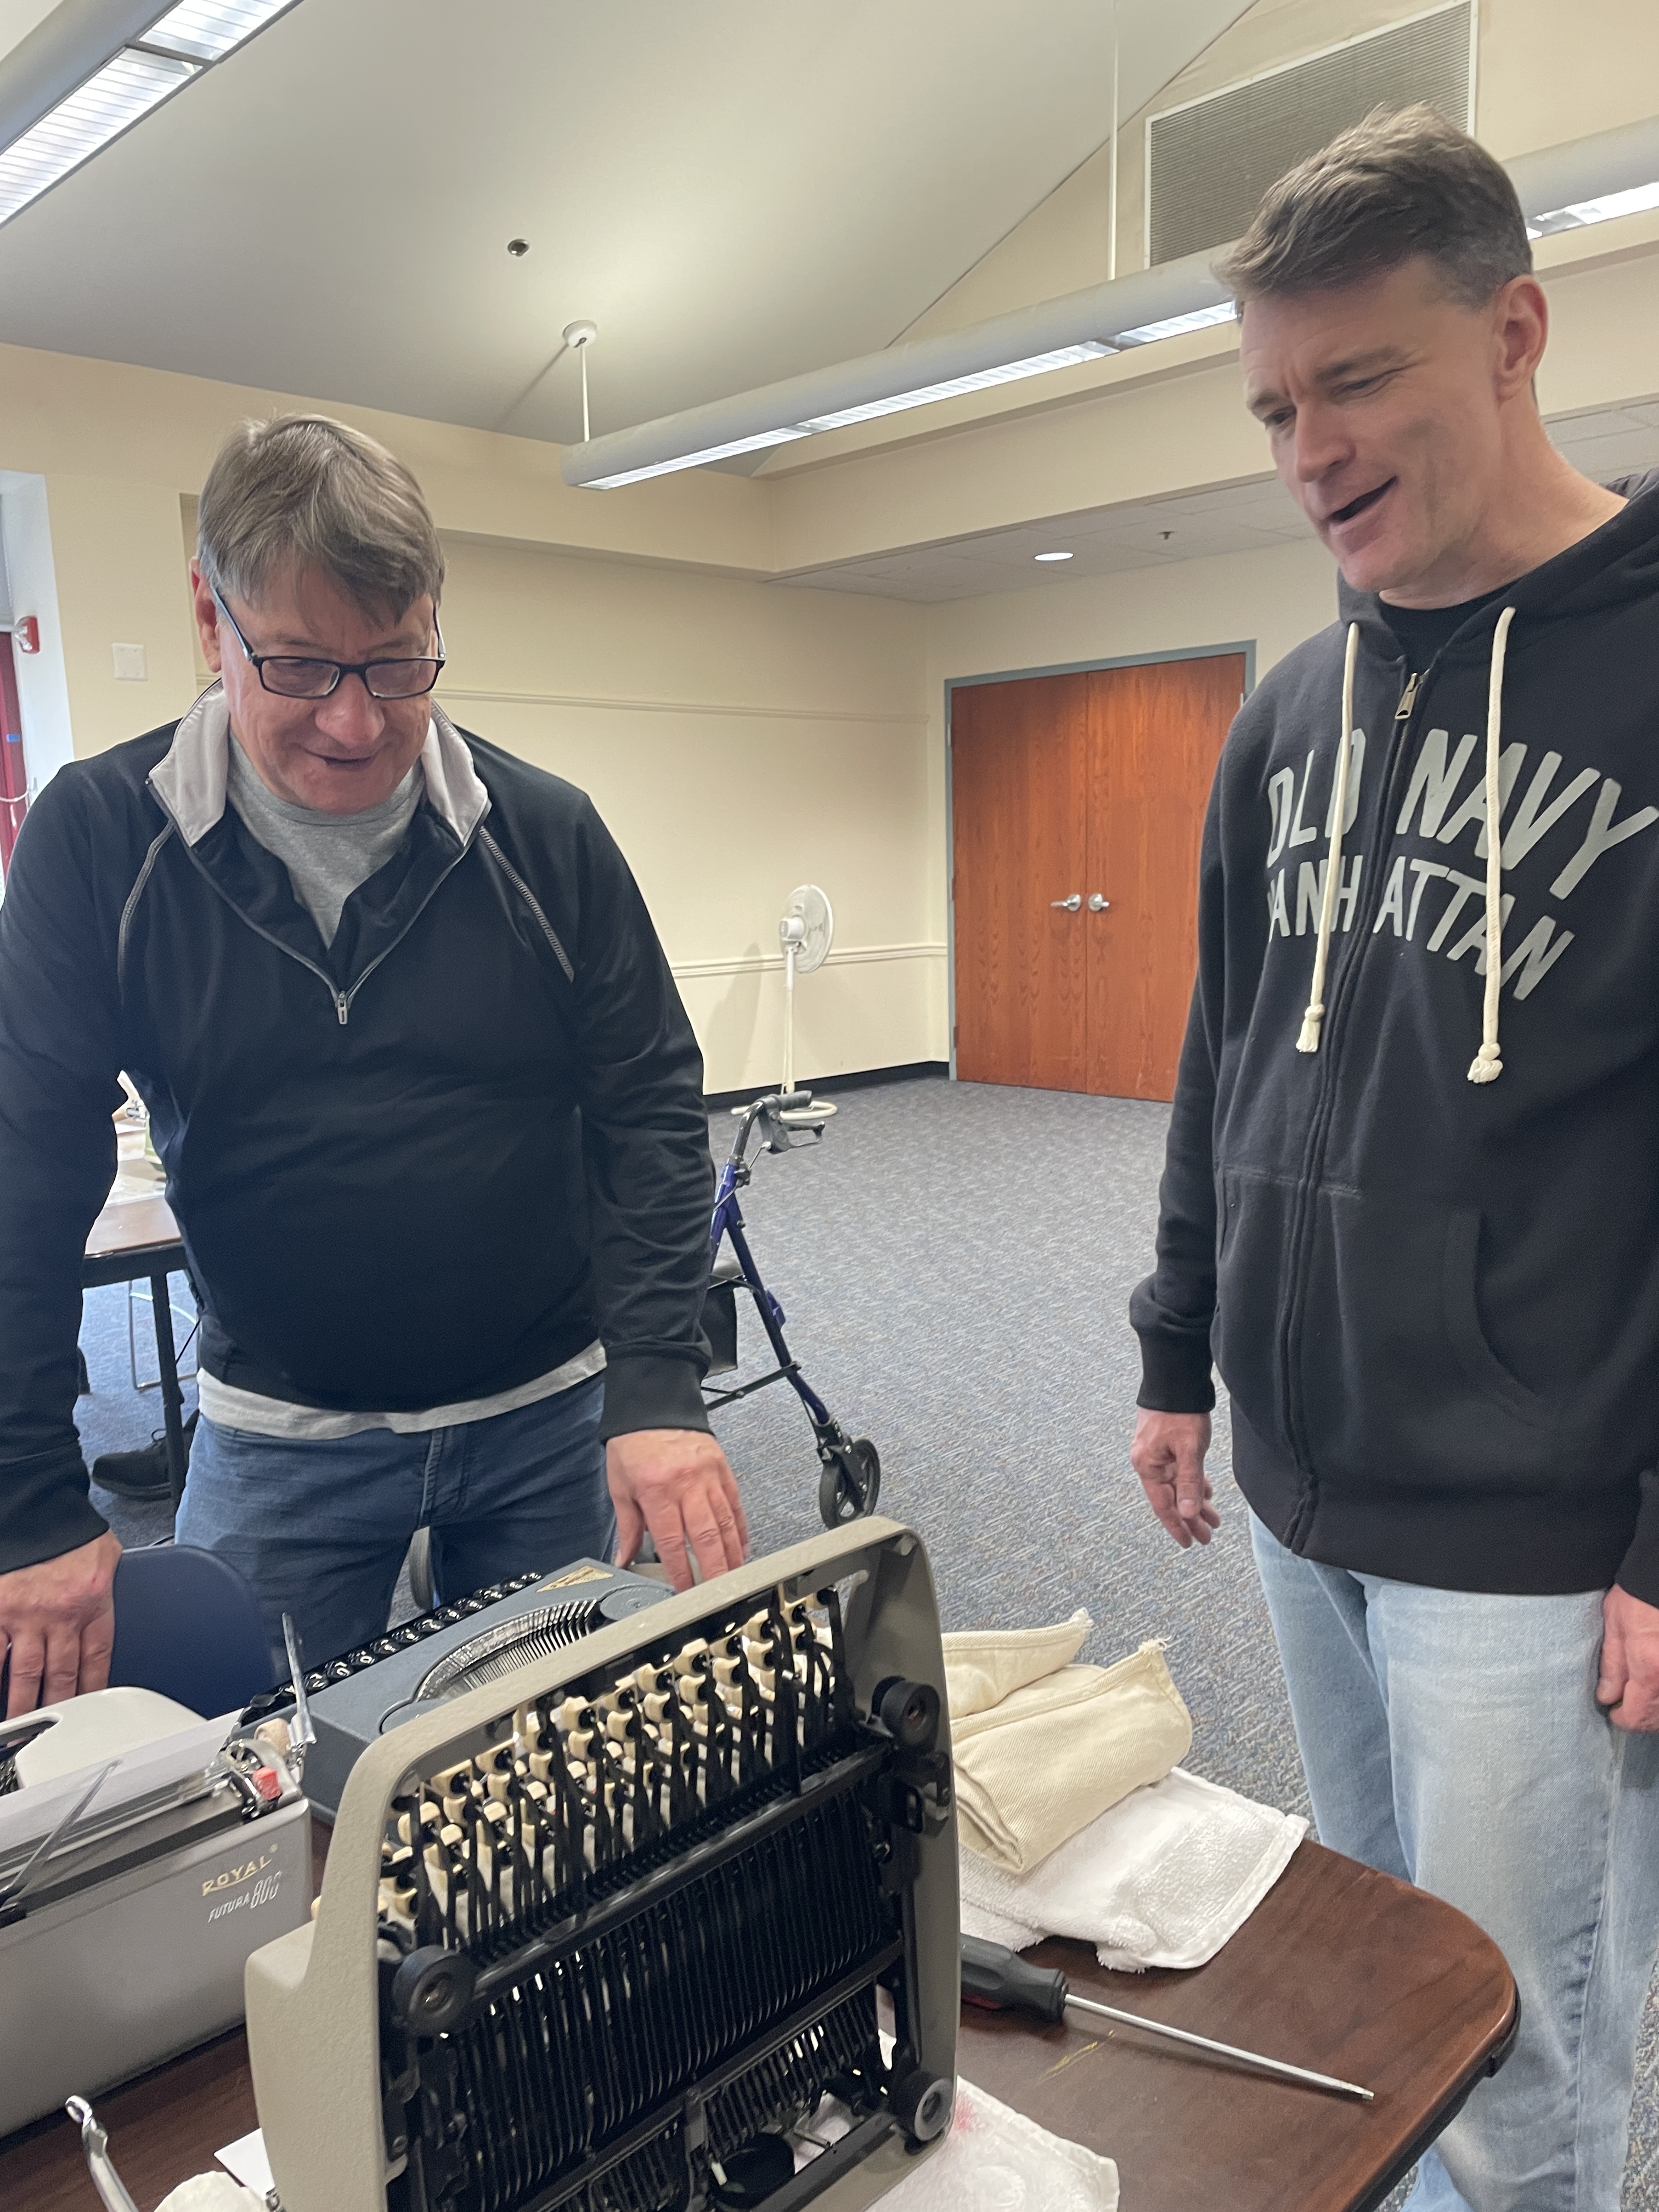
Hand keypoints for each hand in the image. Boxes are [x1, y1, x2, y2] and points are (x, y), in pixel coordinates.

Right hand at [0, 1532, 122, 1716]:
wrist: (37, 1507)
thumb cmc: (70, 1528)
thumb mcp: (106, 1555)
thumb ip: (106, 1584)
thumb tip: (107, 1599)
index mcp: (92, 1602)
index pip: (98, 1655)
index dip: (95, 1684)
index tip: (91, 1706)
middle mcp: (61, 1615)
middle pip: (62, 1672)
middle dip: (58, 1705)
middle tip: (53, 1730)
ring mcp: (26, 1616)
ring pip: (26, 1672)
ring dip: (23, 1702)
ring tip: (21, 1724)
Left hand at [607, 1430, 747, 1592]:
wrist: (654, 1403)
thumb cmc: (633, 1442)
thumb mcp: (620, 1485)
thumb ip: (627, 1526)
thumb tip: (624, 1557)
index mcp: (657, 1491)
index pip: (672, 1541)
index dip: (680, 1571)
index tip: (685, 1591)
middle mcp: (686, 1485)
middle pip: (705, 1536)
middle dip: (714, 1570)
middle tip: (719, 1593)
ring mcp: (708, 1476)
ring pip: (725, 1522)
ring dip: (731, 1553)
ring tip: (735, 1576)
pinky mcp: (721, 1469)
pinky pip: (734, 1503)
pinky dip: (739, 1526)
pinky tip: (741, 1545)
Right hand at [1131, 1409, 1218, 1547]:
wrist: (1174, 1379)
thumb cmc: (1180, 1412)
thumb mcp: (1189, 1450)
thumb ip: (1189, 1483)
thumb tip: (1188, 1514)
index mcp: (1148, 1466)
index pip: (1163, 1505)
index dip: (1178, 1526)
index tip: (1190, 1543)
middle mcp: (1148, 1462)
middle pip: (1170, 1498)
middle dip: (1190, 1518)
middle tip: (1207, 1536)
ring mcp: (1155, 1453)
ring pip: (1177, 1486)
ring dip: (1194, 1502)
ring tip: (1213, 1518)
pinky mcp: (1164, 1444)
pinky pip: (1178, 1472)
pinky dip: (1192, 1483)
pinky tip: (1205, 1491)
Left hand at [1596, 1584, 1658, 1731]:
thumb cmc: (1636, 1597)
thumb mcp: (1614, 1626)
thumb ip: (1612, 1666)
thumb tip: (1606, 1696)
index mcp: (1648, 1667)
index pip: (1636, 1714)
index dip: (1622, 1718)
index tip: (1613, 1711)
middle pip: (1657, 1717)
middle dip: (1640, 1717)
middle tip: (1625, 1705)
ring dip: (1654, 1709)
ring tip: (1640, 1695)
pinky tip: (1654, 1687)